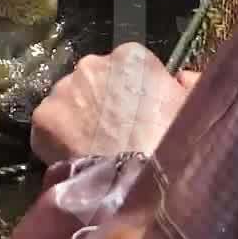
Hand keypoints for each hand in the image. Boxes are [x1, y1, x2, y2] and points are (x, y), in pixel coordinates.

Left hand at [31, 44, 189, 163]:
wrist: (133, 181)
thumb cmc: (170, 144)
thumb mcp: (193, 110)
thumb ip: (190, 85)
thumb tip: (183, 77)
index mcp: (131, 57)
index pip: (128, 68)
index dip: (133, 93)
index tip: (137, 115)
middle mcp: (92, 64)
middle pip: (93, 81)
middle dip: (101, 103)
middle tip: (113, 134)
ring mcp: (64, 89)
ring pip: (68, 102)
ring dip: (77, 119)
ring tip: (93, 149)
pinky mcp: (44, 116)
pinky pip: (49, 126)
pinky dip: (57, 140)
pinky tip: (75, 158)